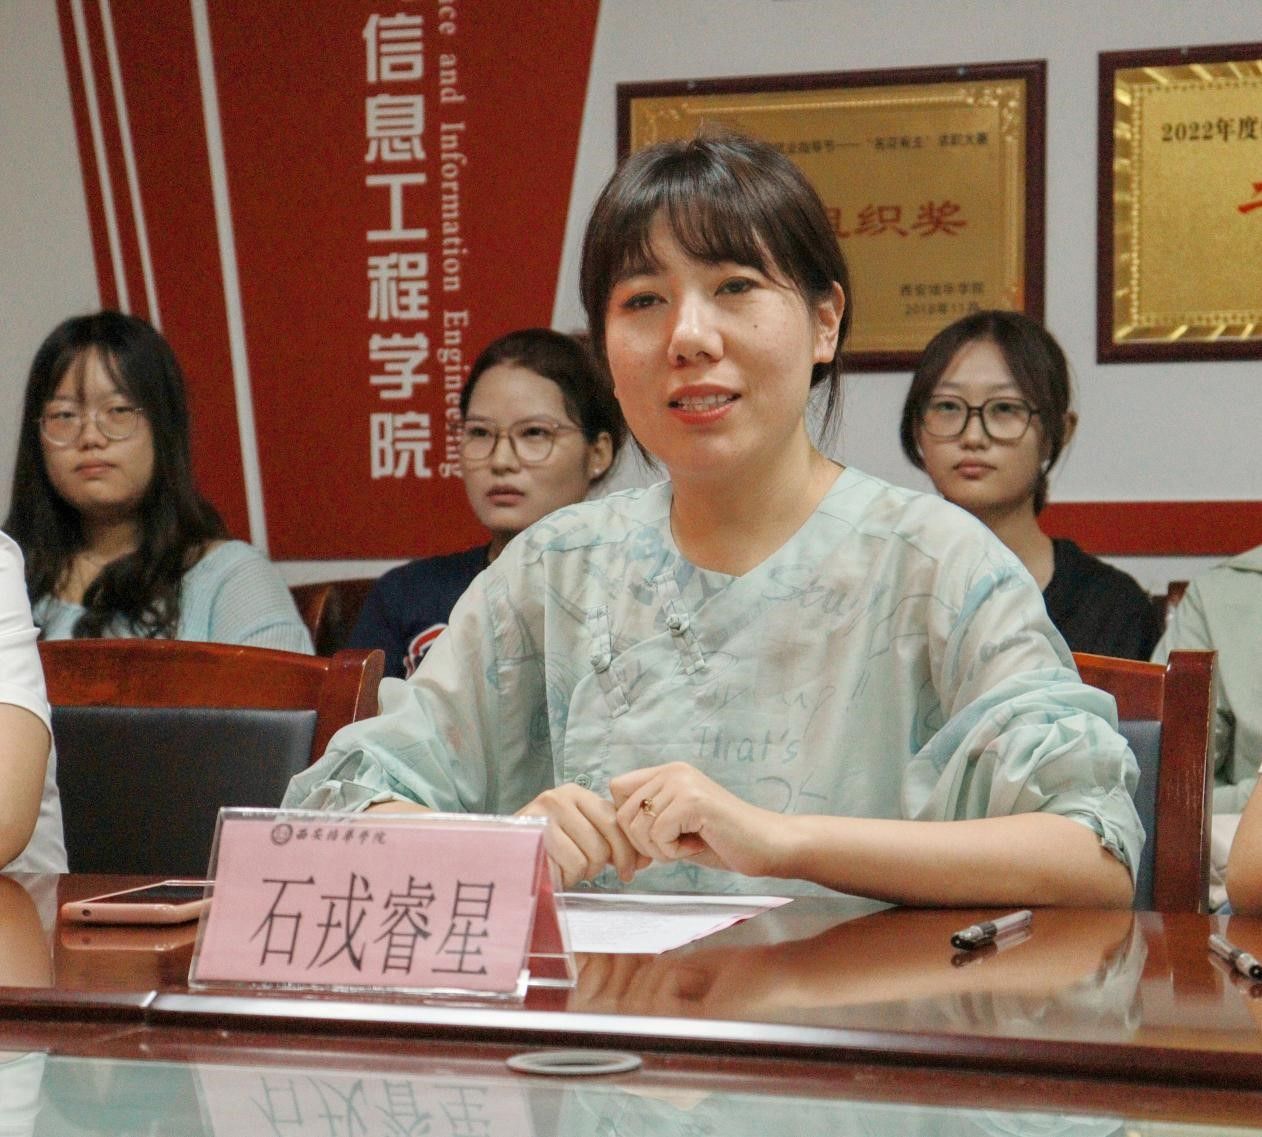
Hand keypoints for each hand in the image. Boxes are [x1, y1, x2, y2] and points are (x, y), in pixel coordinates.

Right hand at [518, 783, 649, 887]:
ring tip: (567, 867)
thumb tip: (645, 860)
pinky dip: (565, 877)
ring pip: (587, 859)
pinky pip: (567, 867)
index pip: (614, 823)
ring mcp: (544, 818)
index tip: (630, 872)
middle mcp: (559, 799)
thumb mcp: (580, 831)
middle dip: (601, 866)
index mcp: (576, 793)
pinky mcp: (533, 840)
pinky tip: (555, 871)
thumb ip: (610, 839)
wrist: (502, 850)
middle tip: (589, 871)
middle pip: (603, 844)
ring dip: (580, 872)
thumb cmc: (547, 843)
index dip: (627, 851)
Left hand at [610, 762, 784, 877]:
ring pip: (637, 826)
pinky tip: (697, 845)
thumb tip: (610, 833)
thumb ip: (648, 820)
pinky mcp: (692, 800)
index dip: (627, 822)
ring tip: (689, 844)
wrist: (767, 846)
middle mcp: (672, 771)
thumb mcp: (677, 825)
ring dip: (660, 849)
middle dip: (643, 843)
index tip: (652, 844)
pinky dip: (674, 852)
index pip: (617, 790)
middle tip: (675, 848)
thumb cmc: (723, 841)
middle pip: (621, 813)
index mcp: (667, 772)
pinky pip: (658, 834)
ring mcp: (682, 783)